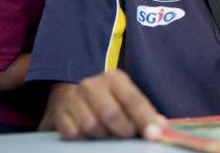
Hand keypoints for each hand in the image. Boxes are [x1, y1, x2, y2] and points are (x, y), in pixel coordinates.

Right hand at [46, 69, 165, 139]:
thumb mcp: (126, 98)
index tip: (154, 135)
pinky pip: (73, 134)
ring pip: (91, 127)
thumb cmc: (106, 99)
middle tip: (129, 136)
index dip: (145, 119)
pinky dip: (84, 140)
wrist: (69, 93)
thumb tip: (161, 127)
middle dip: (123, 130)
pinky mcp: (58, 114)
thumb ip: (144, 112)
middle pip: (111, 114)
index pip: (133, 100)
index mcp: (114, 78)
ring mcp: (72, 99)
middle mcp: (91, 85)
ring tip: (108, 135)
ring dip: (103, 137)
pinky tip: (89, 137)